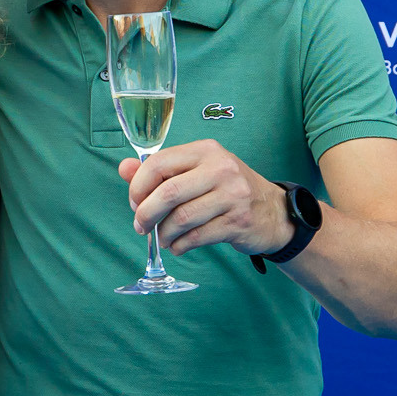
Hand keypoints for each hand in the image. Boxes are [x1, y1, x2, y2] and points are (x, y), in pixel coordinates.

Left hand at [120, 139, 291, 257]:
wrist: (273, 212)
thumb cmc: (226, 190)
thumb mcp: (196, 172)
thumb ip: (159, 171)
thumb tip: (123, 169)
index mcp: (205, 150)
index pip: (159, 163)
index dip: (138, 186)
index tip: (135, 203)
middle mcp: (221, 168)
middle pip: (168, 193)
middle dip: (146, 214)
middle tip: (141, 226)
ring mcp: (232, 195)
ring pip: (181, 218)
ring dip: (164, 233)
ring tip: (163, 238)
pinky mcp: (238, 221)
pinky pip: (197, 237)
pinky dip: (180, 245)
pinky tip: (178, 245)